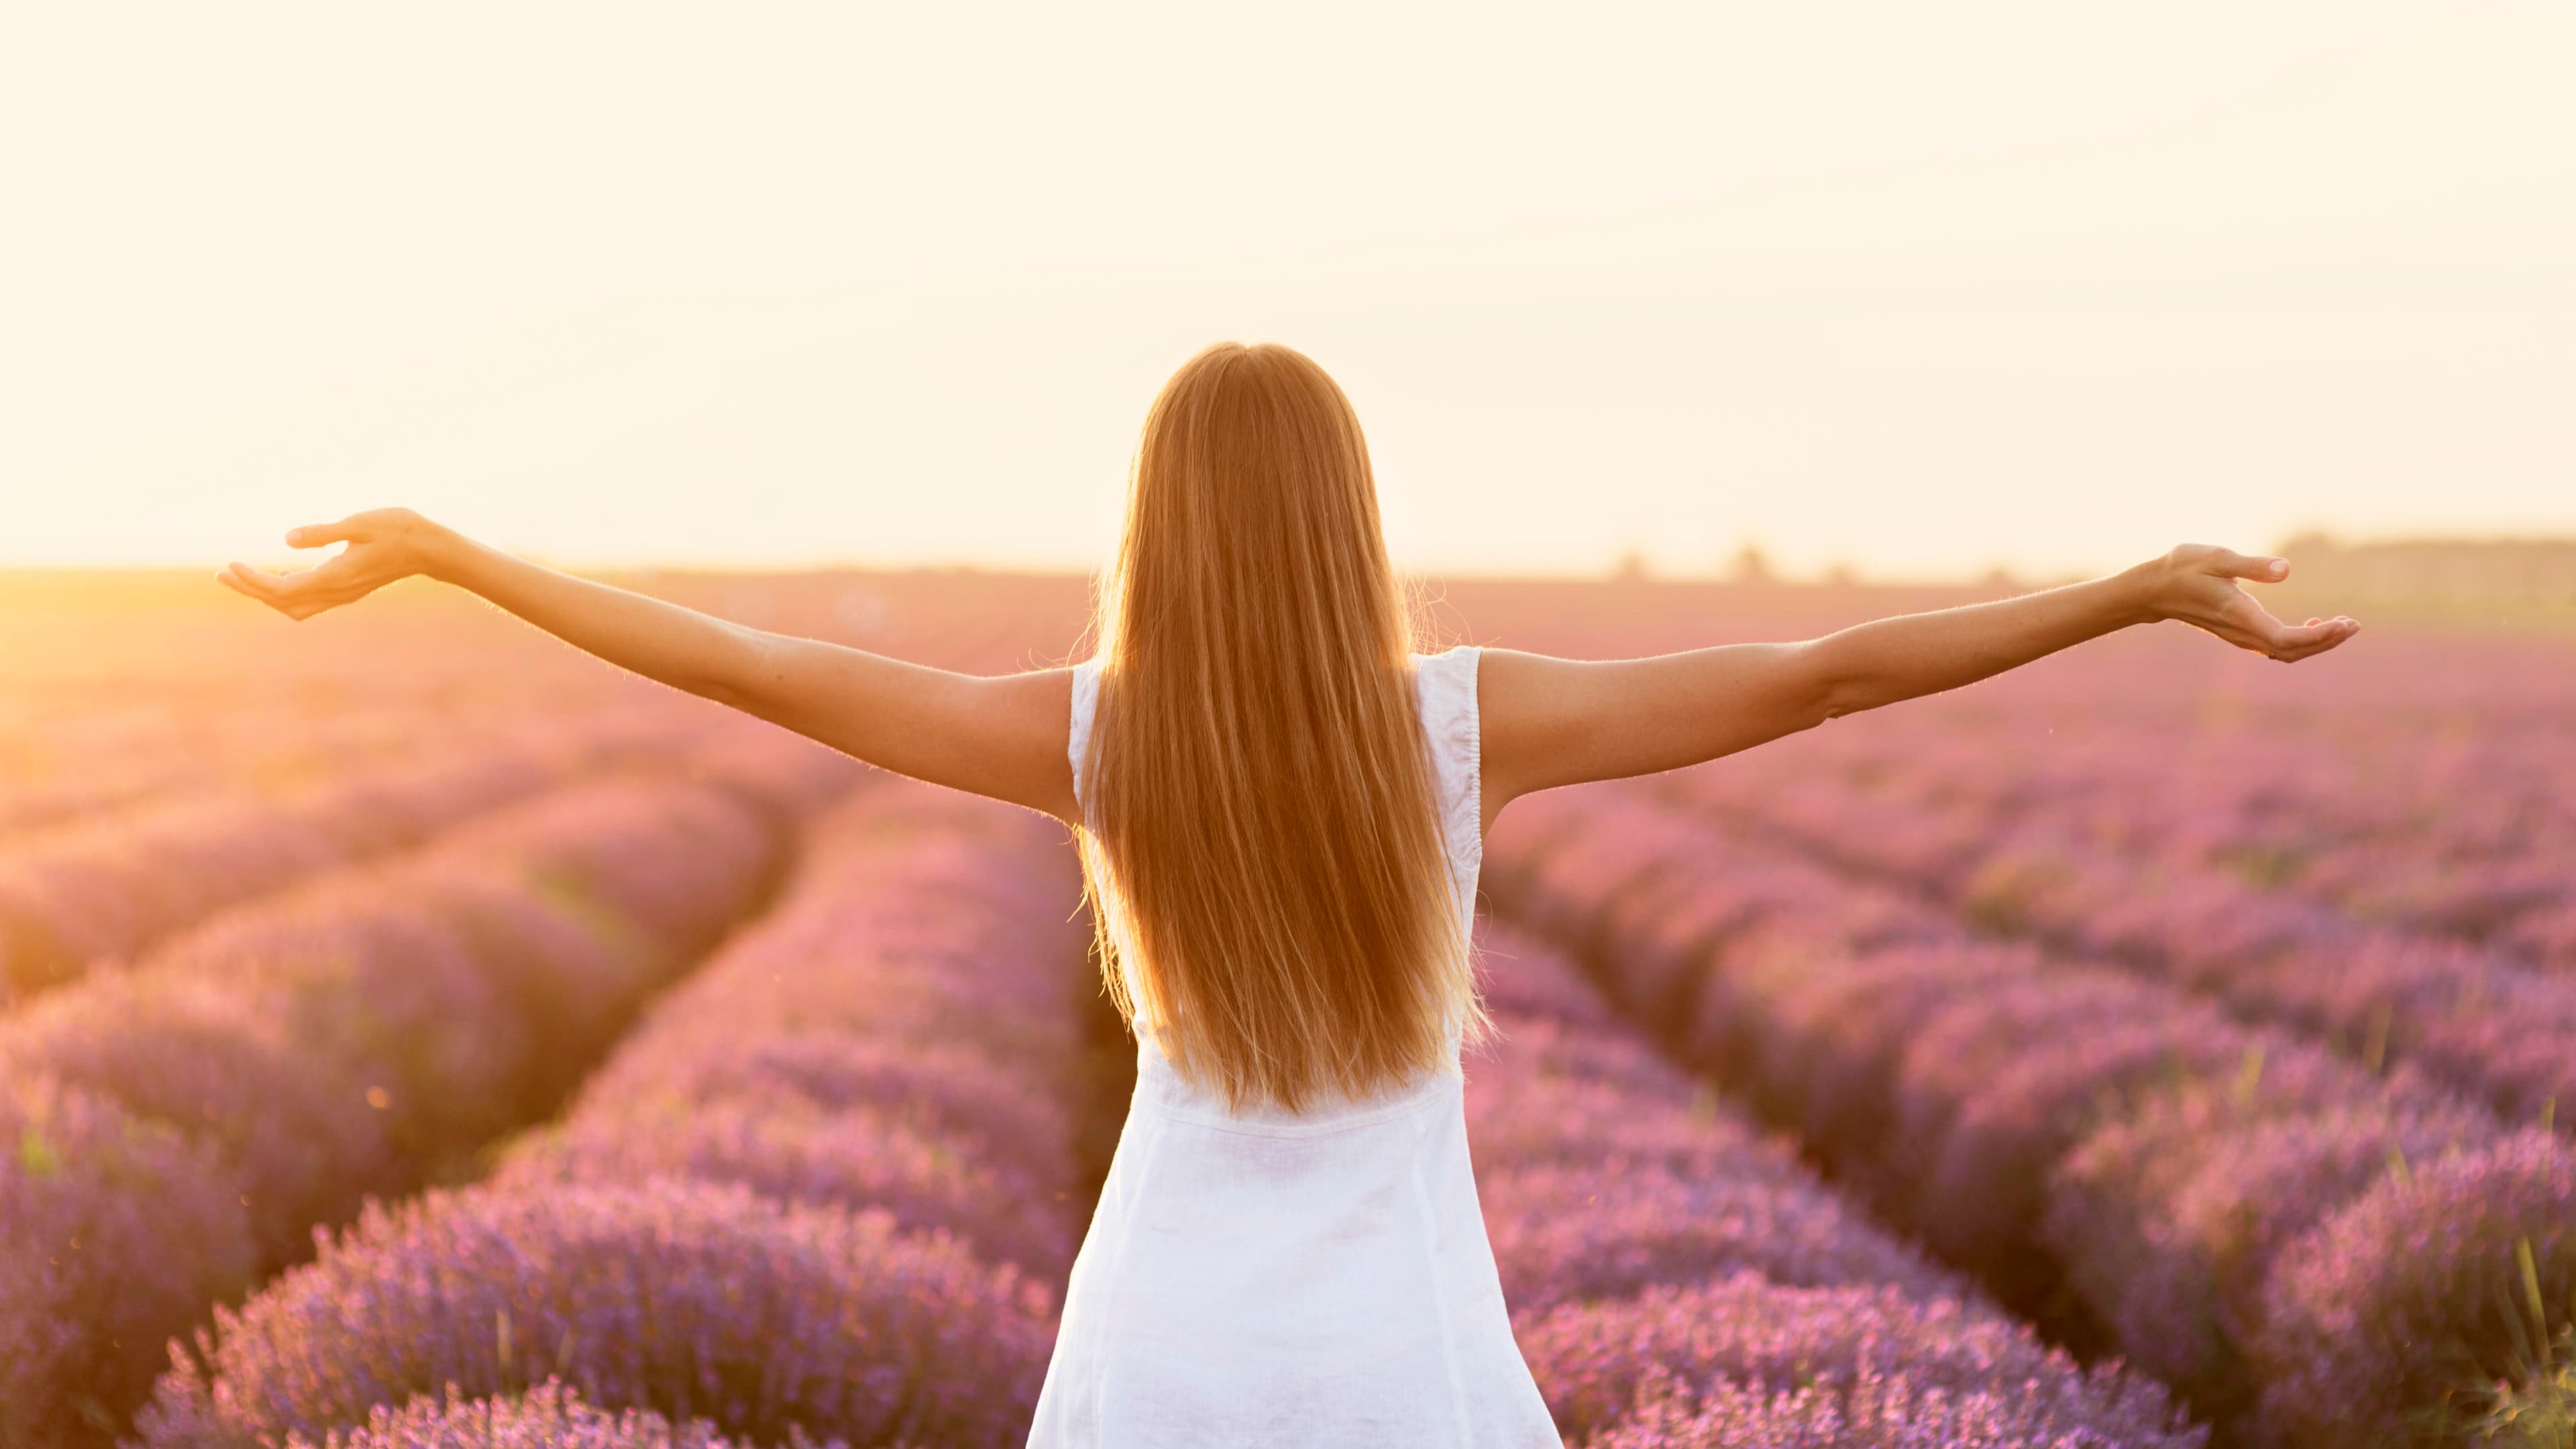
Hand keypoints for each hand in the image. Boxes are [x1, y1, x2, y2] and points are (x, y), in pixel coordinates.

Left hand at [217, 508, 449, 620]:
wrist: (431, 550)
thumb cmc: (399, 529)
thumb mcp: (360, 523)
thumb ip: (323, 532)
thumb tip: (287, 539)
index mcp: (336, 577)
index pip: (283, 589)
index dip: (252, 581)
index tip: (230, 565)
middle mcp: (337, 592)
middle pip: (283, 603)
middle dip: (251, 590)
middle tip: (222, 574)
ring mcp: (343, 594)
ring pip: (295, 608)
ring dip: (266, 596)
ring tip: (242, 578)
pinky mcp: (348, 590)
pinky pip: (308, 601)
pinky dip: (285, 594)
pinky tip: (277, 577)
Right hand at [2139, 544, 2358, 661]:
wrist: (2155, 589)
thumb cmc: (2184, 568)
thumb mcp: (2217, 558)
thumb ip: (2252, 566)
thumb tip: (2287, 570)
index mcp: (2241, 616)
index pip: (2286, 639)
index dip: (2319, 637)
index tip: (2344, 623)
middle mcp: (2242, 633)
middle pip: (2291, 651)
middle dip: (2325, 642)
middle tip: (2353, 625)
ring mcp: (2241, 636)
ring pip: (2285, 652)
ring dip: (2316, 643)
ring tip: (2342, 626)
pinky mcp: (2240, 633)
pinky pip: (2277, 647)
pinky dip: (2301, 641)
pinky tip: (2315, 624)